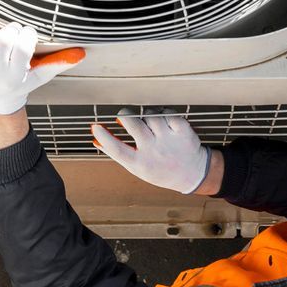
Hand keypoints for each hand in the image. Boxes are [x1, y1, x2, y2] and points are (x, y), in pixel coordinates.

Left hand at [0, 22, 82, 114]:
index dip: (27, 35)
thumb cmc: (18, 82)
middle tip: (14, 34)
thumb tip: (81, 54)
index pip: (22, 48)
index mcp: (14, 77)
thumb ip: (58, 64)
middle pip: (4, 40)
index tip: (28, 35)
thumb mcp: (39, 76)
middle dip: (12, 31)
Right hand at [92, 110, 211, 193]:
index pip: (117, 150)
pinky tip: (164, 122)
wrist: (191, 174)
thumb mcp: (137, 167)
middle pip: (133, 124)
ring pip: (150, 115)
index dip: (104, 137)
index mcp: (140, 164)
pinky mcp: (183, 131)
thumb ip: (117, 153)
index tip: (96, 126)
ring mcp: (169, 141)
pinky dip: (163, 113)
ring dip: (147, 115)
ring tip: (150, 124)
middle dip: (125, 115)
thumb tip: (95, 140)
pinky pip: (166, 112)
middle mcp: (154, 152)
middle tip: (124, 116)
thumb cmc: (160, 169)